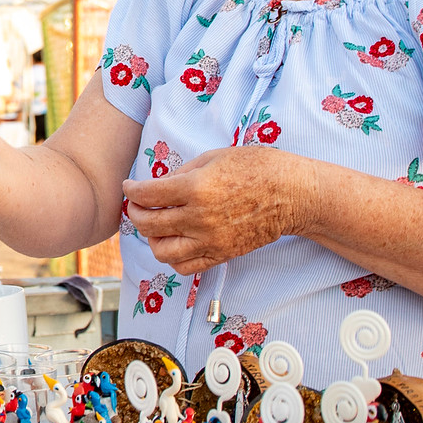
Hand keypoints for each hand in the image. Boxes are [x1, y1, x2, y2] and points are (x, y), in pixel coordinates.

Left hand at [121, 146, 320, 275]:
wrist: (293, 195)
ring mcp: (210, 240)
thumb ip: (182, 172)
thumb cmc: (258, 167)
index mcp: (196, 188)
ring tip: (156, 226)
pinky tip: (174, 242)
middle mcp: (199, 218)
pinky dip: (172, 257)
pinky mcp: (221, 255)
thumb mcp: (215, 157)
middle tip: (137, 206)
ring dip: (152, 238)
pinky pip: (185, 266)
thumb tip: (159, 184)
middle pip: (149, 224)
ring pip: (162, 251)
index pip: (147, 194)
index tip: (129, 187)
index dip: (131, 190)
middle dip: (136, 213)